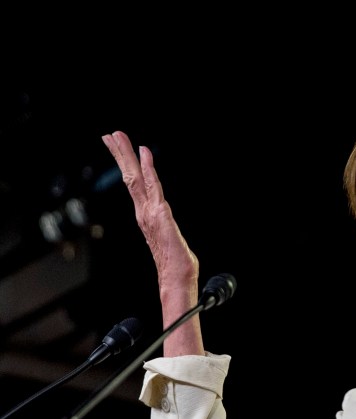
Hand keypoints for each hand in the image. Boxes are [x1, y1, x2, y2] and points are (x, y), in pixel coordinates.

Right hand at [101, 131, 198, 308]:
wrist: (177, 280)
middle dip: (120, 154)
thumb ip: (164, 228)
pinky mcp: (161, 216)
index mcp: (146, 215)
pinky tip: (145, 154)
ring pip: (136, 178)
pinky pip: (154, 187)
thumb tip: (164, 226)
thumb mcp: (169, 238)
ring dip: (128, 156)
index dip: (127, 164)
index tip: (119, 146)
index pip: (134, 184)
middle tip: (110, 134)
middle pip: (129, 177)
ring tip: (119, 137)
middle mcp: (145, 212)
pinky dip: (149, 169)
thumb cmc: (176, 263)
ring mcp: (150, 213)